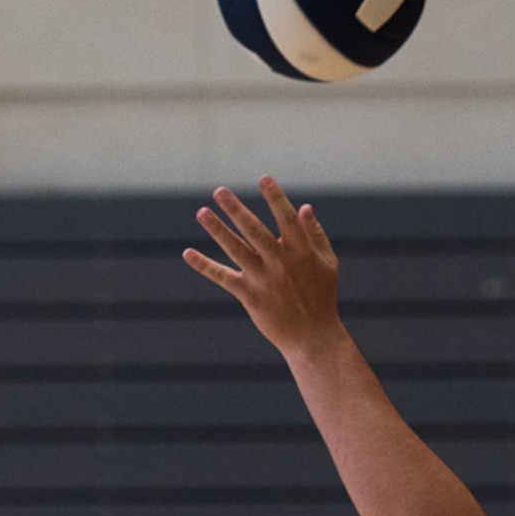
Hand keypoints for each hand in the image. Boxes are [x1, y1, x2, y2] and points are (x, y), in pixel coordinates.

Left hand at [183, 176, 340, 354]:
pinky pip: (223, 277)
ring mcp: (263, 279)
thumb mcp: (327, 262)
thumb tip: (303, 207)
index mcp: (301, 252)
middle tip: (219, 191)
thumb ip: (315, 234)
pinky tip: (187, 253)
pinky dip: (204, 266)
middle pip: (254, 230)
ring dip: (217, 230)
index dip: (275, 198)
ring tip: (201, 212)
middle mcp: (280, 262)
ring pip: (236, 249)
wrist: (312, 336)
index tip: (263, 178)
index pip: (286, 219)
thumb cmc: (322, 295)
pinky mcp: (249, 295)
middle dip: (236, 209)